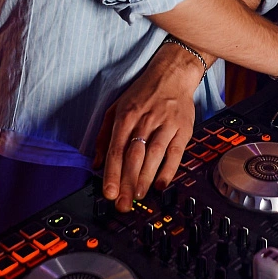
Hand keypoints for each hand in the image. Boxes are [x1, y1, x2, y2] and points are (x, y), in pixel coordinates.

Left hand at [94, 42, 203, 211]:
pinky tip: (160, 185)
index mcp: (126, 116)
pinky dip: (168, 170)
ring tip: (138, 196)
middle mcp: (145, 120)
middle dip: (127, 183)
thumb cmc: (142, 93)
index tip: (108, 193)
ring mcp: (165, 124)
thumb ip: (103, 136)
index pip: (116, 149)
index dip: (112, 173)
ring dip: (145, 178)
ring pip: (154, 155)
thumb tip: (95, 164)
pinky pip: (175, 153)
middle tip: (122, 204)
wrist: (172, 74)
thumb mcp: (116, 108)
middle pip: (134, 156)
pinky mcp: (183, 128)